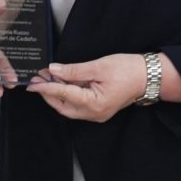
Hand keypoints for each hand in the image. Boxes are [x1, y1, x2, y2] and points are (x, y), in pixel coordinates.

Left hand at [26, 54, 146, 121]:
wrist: (149, 76)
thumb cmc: (128, 70)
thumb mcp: (98, 66)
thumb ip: (74, 71)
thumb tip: (54, 70)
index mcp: (95, 104)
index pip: (64, 95)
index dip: (46, 88)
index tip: (32, 83)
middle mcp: (95, 113)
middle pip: (63, 107)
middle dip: (49, 94)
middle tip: (37, 79)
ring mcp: (97, 113)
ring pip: (69, 107)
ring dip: (57, 94)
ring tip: (48, 78)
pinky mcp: (99, 109)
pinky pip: (78, 105)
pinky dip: (68, 95)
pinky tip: (63, 82)